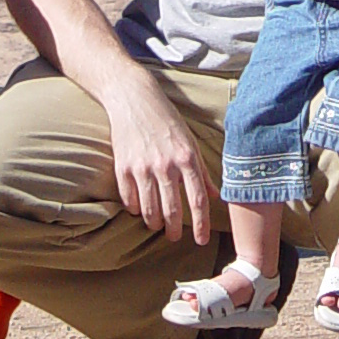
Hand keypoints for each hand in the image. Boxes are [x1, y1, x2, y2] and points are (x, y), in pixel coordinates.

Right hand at [105, 59, 214, 246]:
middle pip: (172, 211)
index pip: (198, 199)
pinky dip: (135, 209)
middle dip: (175, 231)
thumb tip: (215, 195)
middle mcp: (165, 164)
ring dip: (155, 224)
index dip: (201, 224)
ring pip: (149, 212)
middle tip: (176, 237)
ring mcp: (142, 167)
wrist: (133, 98)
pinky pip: (130, 201)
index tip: (202, 240)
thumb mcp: (189, 140)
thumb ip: (202, 170)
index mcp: (186, 157)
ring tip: (158, 225)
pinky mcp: (122, 167)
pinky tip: (140, 208)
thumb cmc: (166, 119)